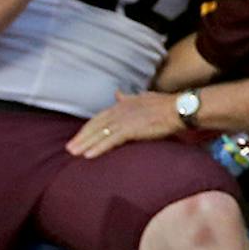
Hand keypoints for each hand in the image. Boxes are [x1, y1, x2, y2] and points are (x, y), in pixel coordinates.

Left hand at [68, 90, 186, 158]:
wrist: (179, 109)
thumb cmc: (165, 105)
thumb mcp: (143, 97)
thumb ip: (128, 98)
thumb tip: (117, 94)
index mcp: (122, 105)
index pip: (99, 118)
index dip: (87, 128)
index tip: (78, 137)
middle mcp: (120, 111)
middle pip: (95, 126)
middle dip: (81, 137)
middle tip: (69, 148)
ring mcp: (125, 120)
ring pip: (99, 133)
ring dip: (85, 144)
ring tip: (73, 153)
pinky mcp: (131, 129)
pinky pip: (111, 140)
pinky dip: (98, 147)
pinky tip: (88, 155)